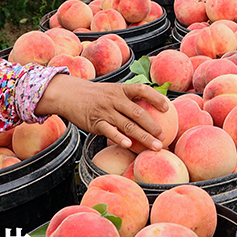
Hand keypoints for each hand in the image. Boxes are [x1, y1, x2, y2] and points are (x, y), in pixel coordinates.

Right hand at [40, 77, 168, 149]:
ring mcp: (105, 111)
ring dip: (144, 137)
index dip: (156, 98)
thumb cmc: (96, 95)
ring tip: (155, 146)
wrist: (69, 94)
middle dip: (153, 126)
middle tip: (164, 137)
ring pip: (127, 125)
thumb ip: (128, 97)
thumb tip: (150, 106)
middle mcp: (115, 99)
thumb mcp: (112, 90)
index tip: (167, 108)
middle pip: (138, 113)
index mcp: (121, 90)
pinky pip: (109, 131)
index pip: (142, 90)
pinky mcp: (95, 122)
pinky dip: (119, 138)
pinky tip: (129, 145)